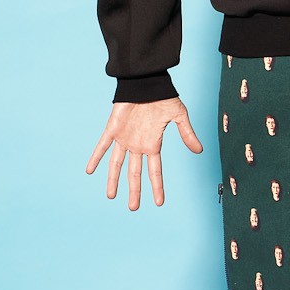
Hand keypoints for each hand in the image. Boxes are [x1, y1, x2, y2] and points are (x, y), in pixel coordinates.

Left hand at [85, 97, 203, 209]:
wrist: (146, 81)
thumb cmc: (163, 96)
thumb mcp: (179, 116)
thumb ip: (187, 134)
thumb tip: (199, 150)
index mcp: (152, 144)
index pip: (155, 171)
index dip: (157, 187)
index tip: (160, 203)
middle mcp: (137, 145)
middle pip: (135, 173)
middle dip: (134, 191)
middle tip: (133, 208)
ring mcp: (124, 138)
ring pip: (117, 164)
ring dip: (113, 180)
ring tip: (111, 196)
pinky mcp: (112, 129)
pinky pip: (102, 146)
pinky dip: (96, 157)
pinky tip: (89, 170)